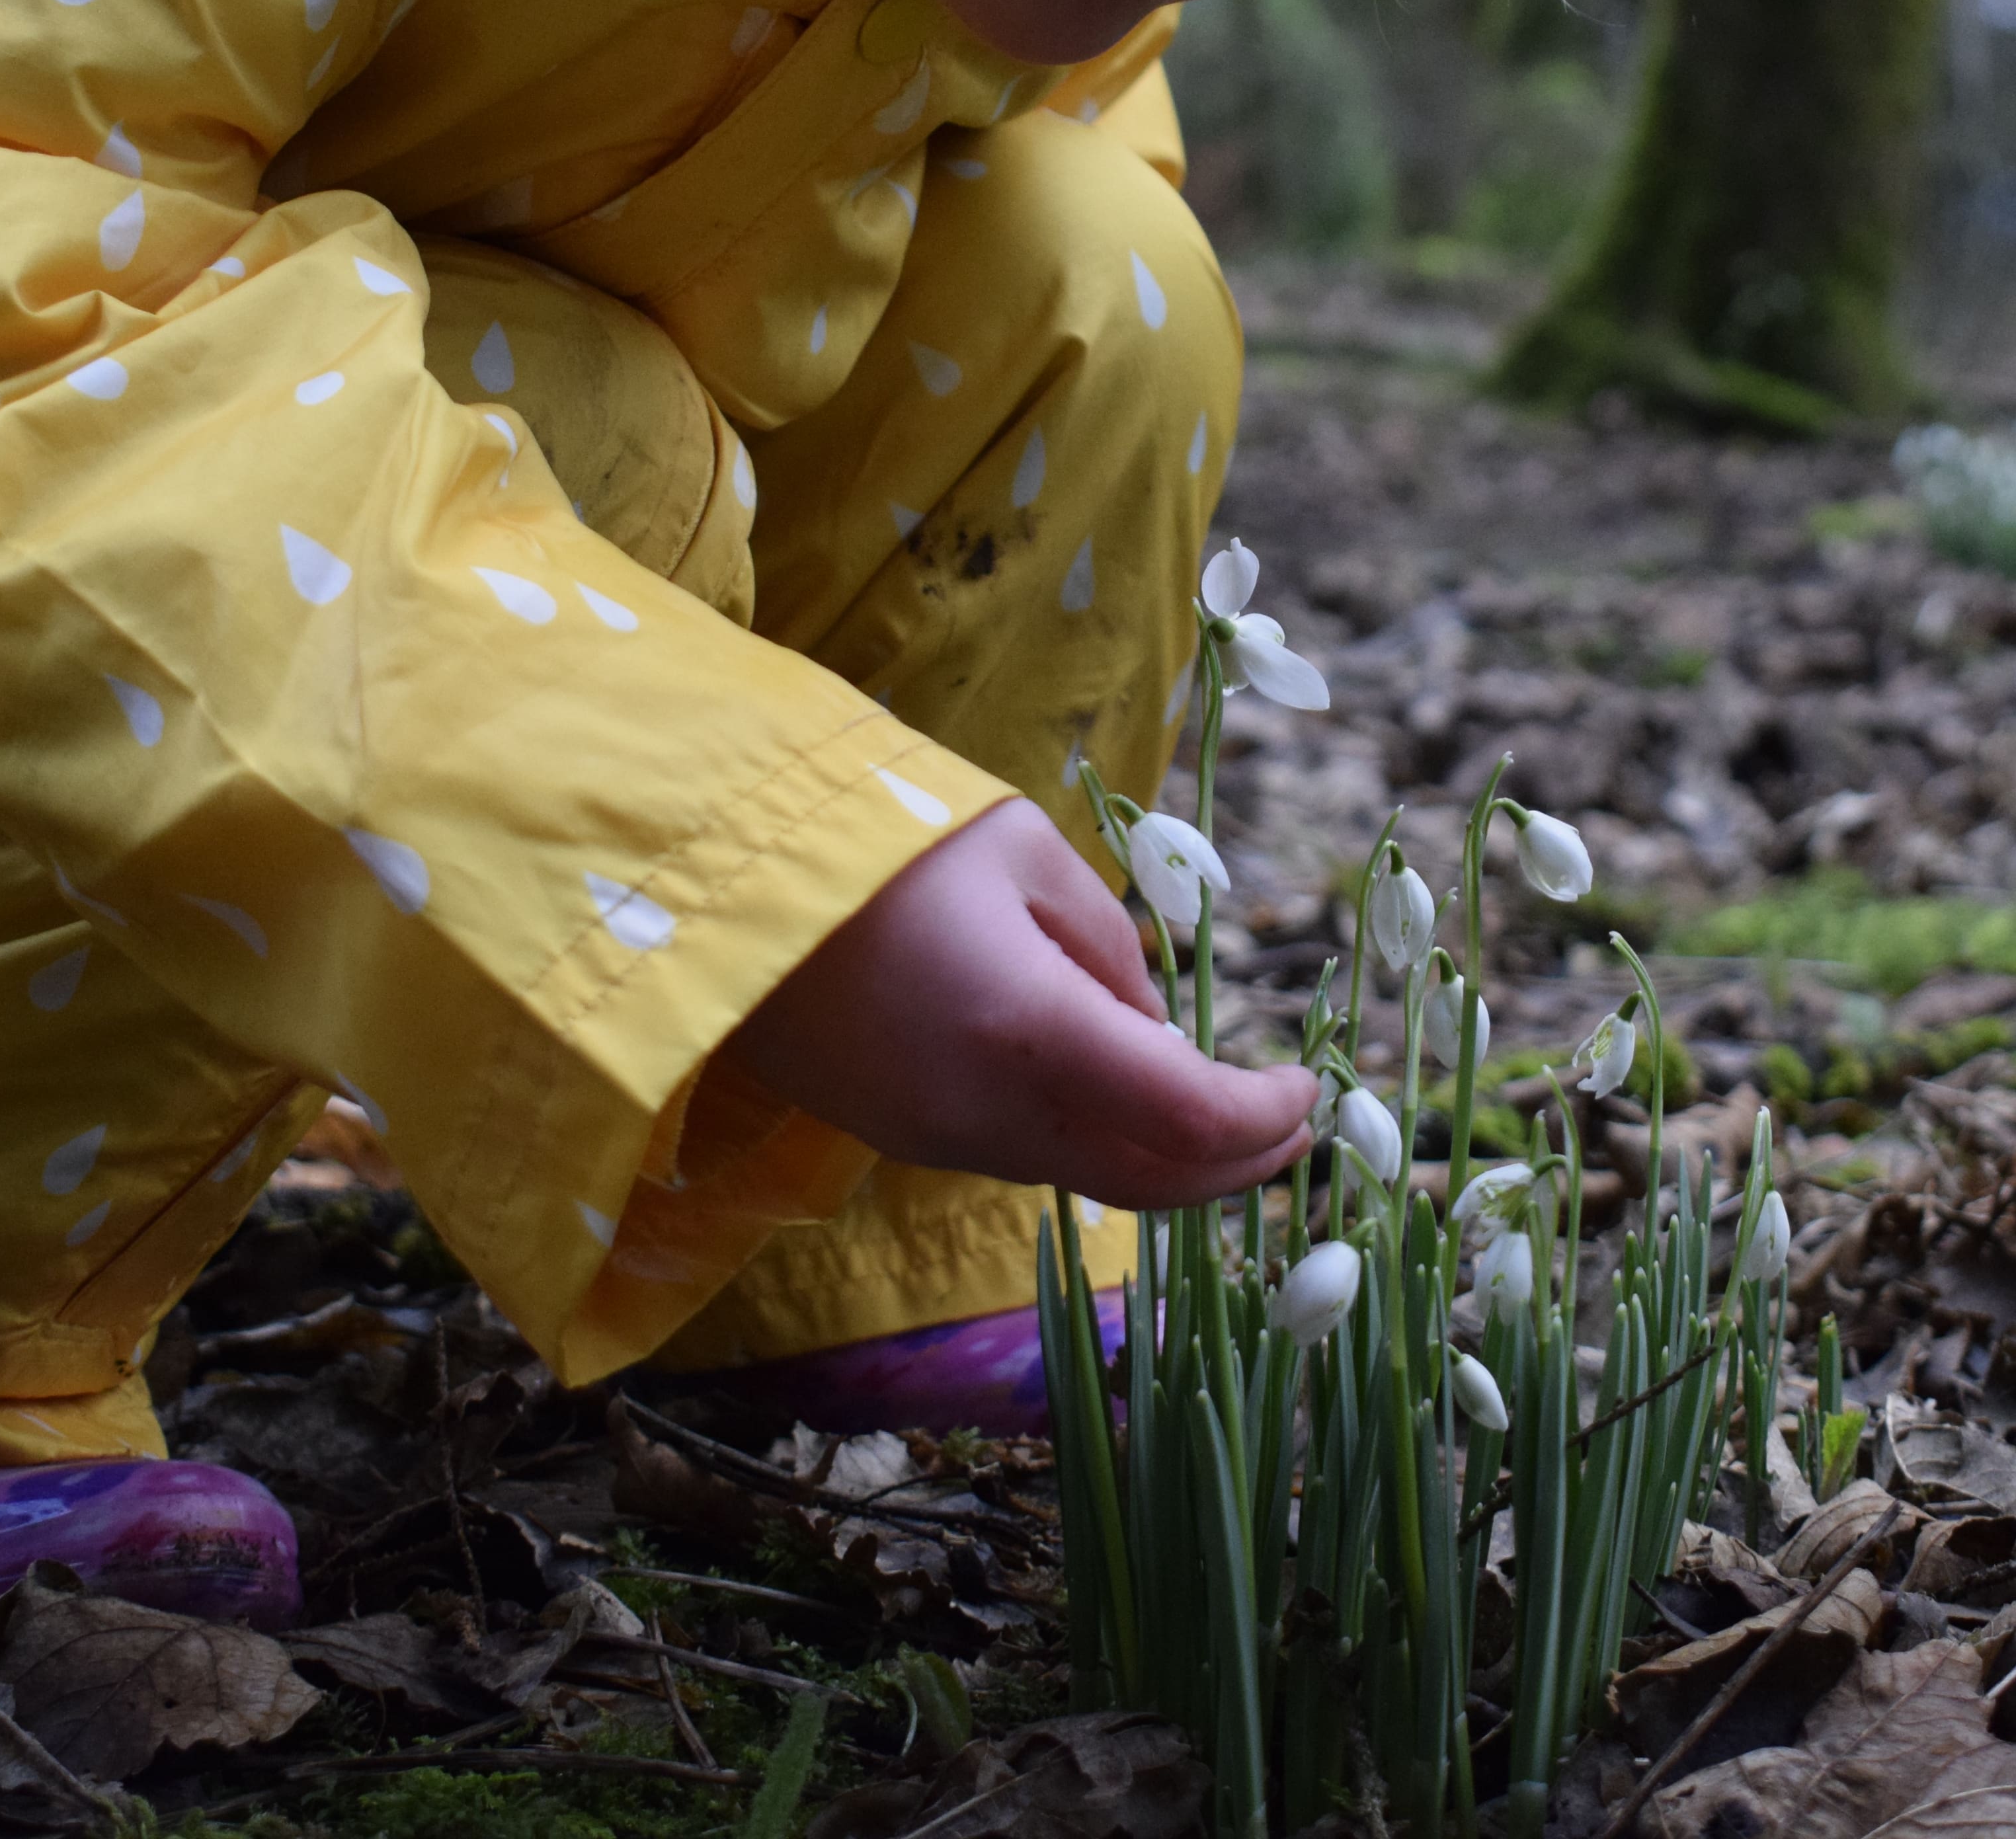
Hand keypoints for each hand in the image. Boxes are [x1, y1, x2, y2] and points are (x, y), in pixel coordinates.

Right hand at [719, 799, 1317, 1207]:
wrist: (706, 878)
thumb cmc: (876, 836)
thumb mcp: (1024, 855)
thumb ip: (1108, 950)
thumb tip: (1154, 1028)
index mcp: (1032, 1030)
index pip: (1190, 1115)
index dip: (1266, 1115)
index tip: (1309, 1087)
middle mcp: (986, 1112)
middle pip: (1149, 1179)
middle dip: (1236, 1163)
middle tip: (1290, 1125)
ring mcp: (936, 1138)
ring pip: (1088, 1178)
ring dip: (1167, 1159)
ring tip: (1225, 1112)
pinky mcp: (900, 1137)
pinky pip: (1025, 1157)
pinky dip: (1094, 1144)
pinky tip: (1123, 1097)